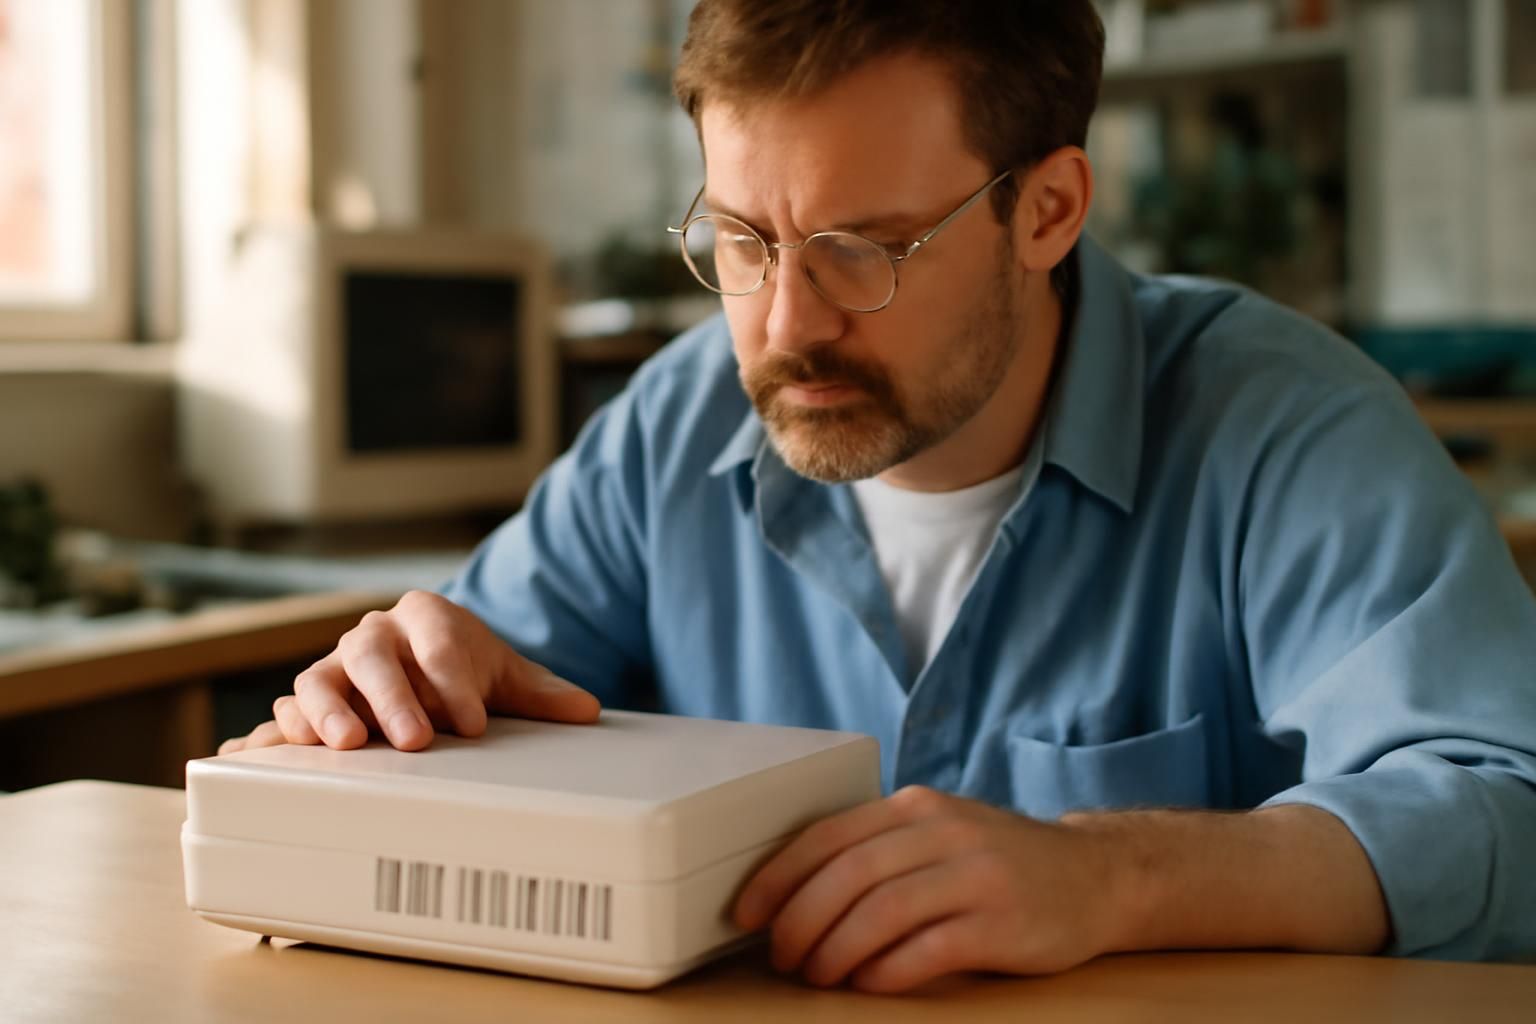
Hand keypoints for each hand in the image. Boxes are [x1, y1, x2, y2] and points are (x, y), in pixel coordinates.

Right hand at [218, 590, 599, 753]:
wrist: (429, 663)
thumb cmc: (468, 669)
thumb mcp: (506, 675)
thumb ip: (541, 693)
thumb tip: (587, 711)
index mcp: (425, 615)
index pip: (438, 642)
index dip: (454, 681)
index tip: (472, 723)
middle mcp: (374, 634)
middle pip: (372, 656)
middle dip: (392, 698)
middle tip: (414, 740)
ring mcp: (335, 667)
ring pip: (318, 679)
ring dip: (326, 712)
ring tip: (347, 745)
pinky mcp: (309, 701)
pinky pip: (285, 712)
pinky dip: (279, 732)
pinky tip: (273, 755)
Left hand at [731, 785, 1121, 992]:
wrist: (1095, 876)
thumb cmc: (999, 862)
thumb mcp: (938, 833)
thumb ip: (879, 849)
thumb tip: (793, 893)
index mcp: (915, 806)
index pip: (828, 836)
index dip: (779, 877)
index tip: (748, 913)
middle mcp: (942, 832)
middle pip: (848, 876)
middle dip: (801, 922)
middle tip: (784, 958)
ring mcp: (975, 876)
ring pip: (881, 913)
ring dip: (836, 952)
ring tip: (820, 976)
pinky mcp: (1001, 923)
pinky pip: (926, 950)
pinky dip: (886, 971)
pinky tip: (869, 983)